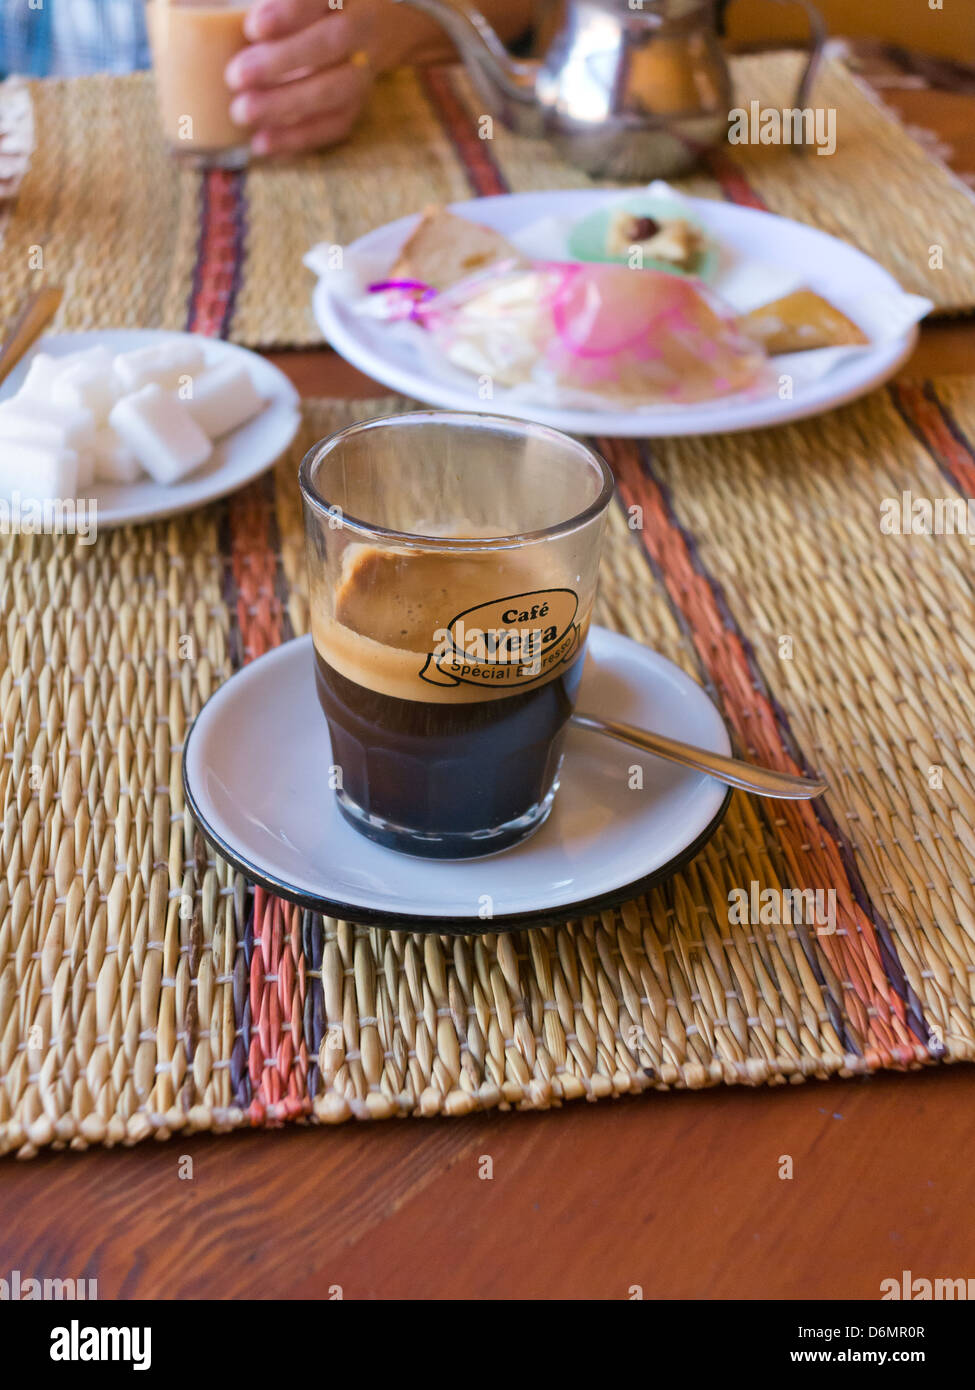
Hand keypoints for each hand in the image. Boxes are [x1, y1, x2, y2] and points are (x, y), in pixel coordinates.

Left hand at [225, 0, 372, 155]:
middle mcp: (362, 25)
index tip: (252, 27)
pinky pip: (334, 125)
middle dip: (282, 62)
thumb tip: (190, 6)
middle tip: (235, 77)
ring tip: (241, 113)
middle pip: (332, 43)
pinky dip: (297, 137)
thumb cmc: (300, 6)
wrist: (353, 23)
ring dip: (287, 104)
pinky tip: (262, 143)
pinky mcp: (356, 104)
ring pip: (336, 89)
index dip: (290, 12)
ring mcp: (364, 68)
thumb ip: (248, 1)